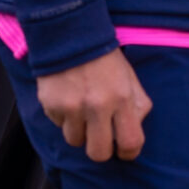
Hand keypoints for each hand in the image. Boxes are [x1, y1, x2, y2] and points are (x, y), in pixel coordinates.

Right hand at [37, 48, 152, 161]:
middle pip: (98, 153)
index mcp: (122, 98)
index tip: (123, 150)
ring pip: (75, 141)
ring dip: (79, 131)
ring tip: (81, 110)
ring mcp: (71, 106)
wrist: (70, 35)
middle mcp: (97, 105)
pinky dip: (63, 117)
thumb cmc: (105, 59)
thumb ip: (138, 104)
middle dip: (100, 149)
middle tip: (99, 137)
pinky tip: (68, 98)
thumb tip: (135, 130)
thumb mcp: (130, 77)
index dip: (128, 152)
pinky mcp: (51, 104)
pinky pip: (58, 124)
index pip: (130, 142)